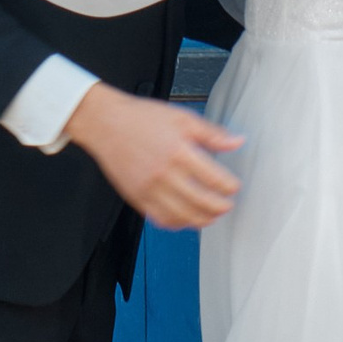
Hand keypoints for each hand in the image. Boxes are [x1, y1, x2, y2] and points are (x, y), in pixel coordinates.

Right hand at [67, 84, 241, 229]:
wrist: (105, 123)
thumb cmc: (141, 118)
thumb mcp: (182, 117)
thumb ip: (212, 133)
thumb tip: (237, 142)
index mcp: (179, 151)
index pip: (214, 179)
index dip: (229, 187)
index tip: (234, 187)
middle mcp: (165, 173)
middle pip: (201, 202)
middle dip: (220, 207)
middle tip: (227, 205)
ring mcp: (149, 188)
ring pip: (183, 216)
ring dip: (202, 220)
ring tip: (211, 216)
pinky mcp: (137, 197)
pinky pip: (160, 219)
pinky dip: (177, 223)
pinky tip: (185, 218)